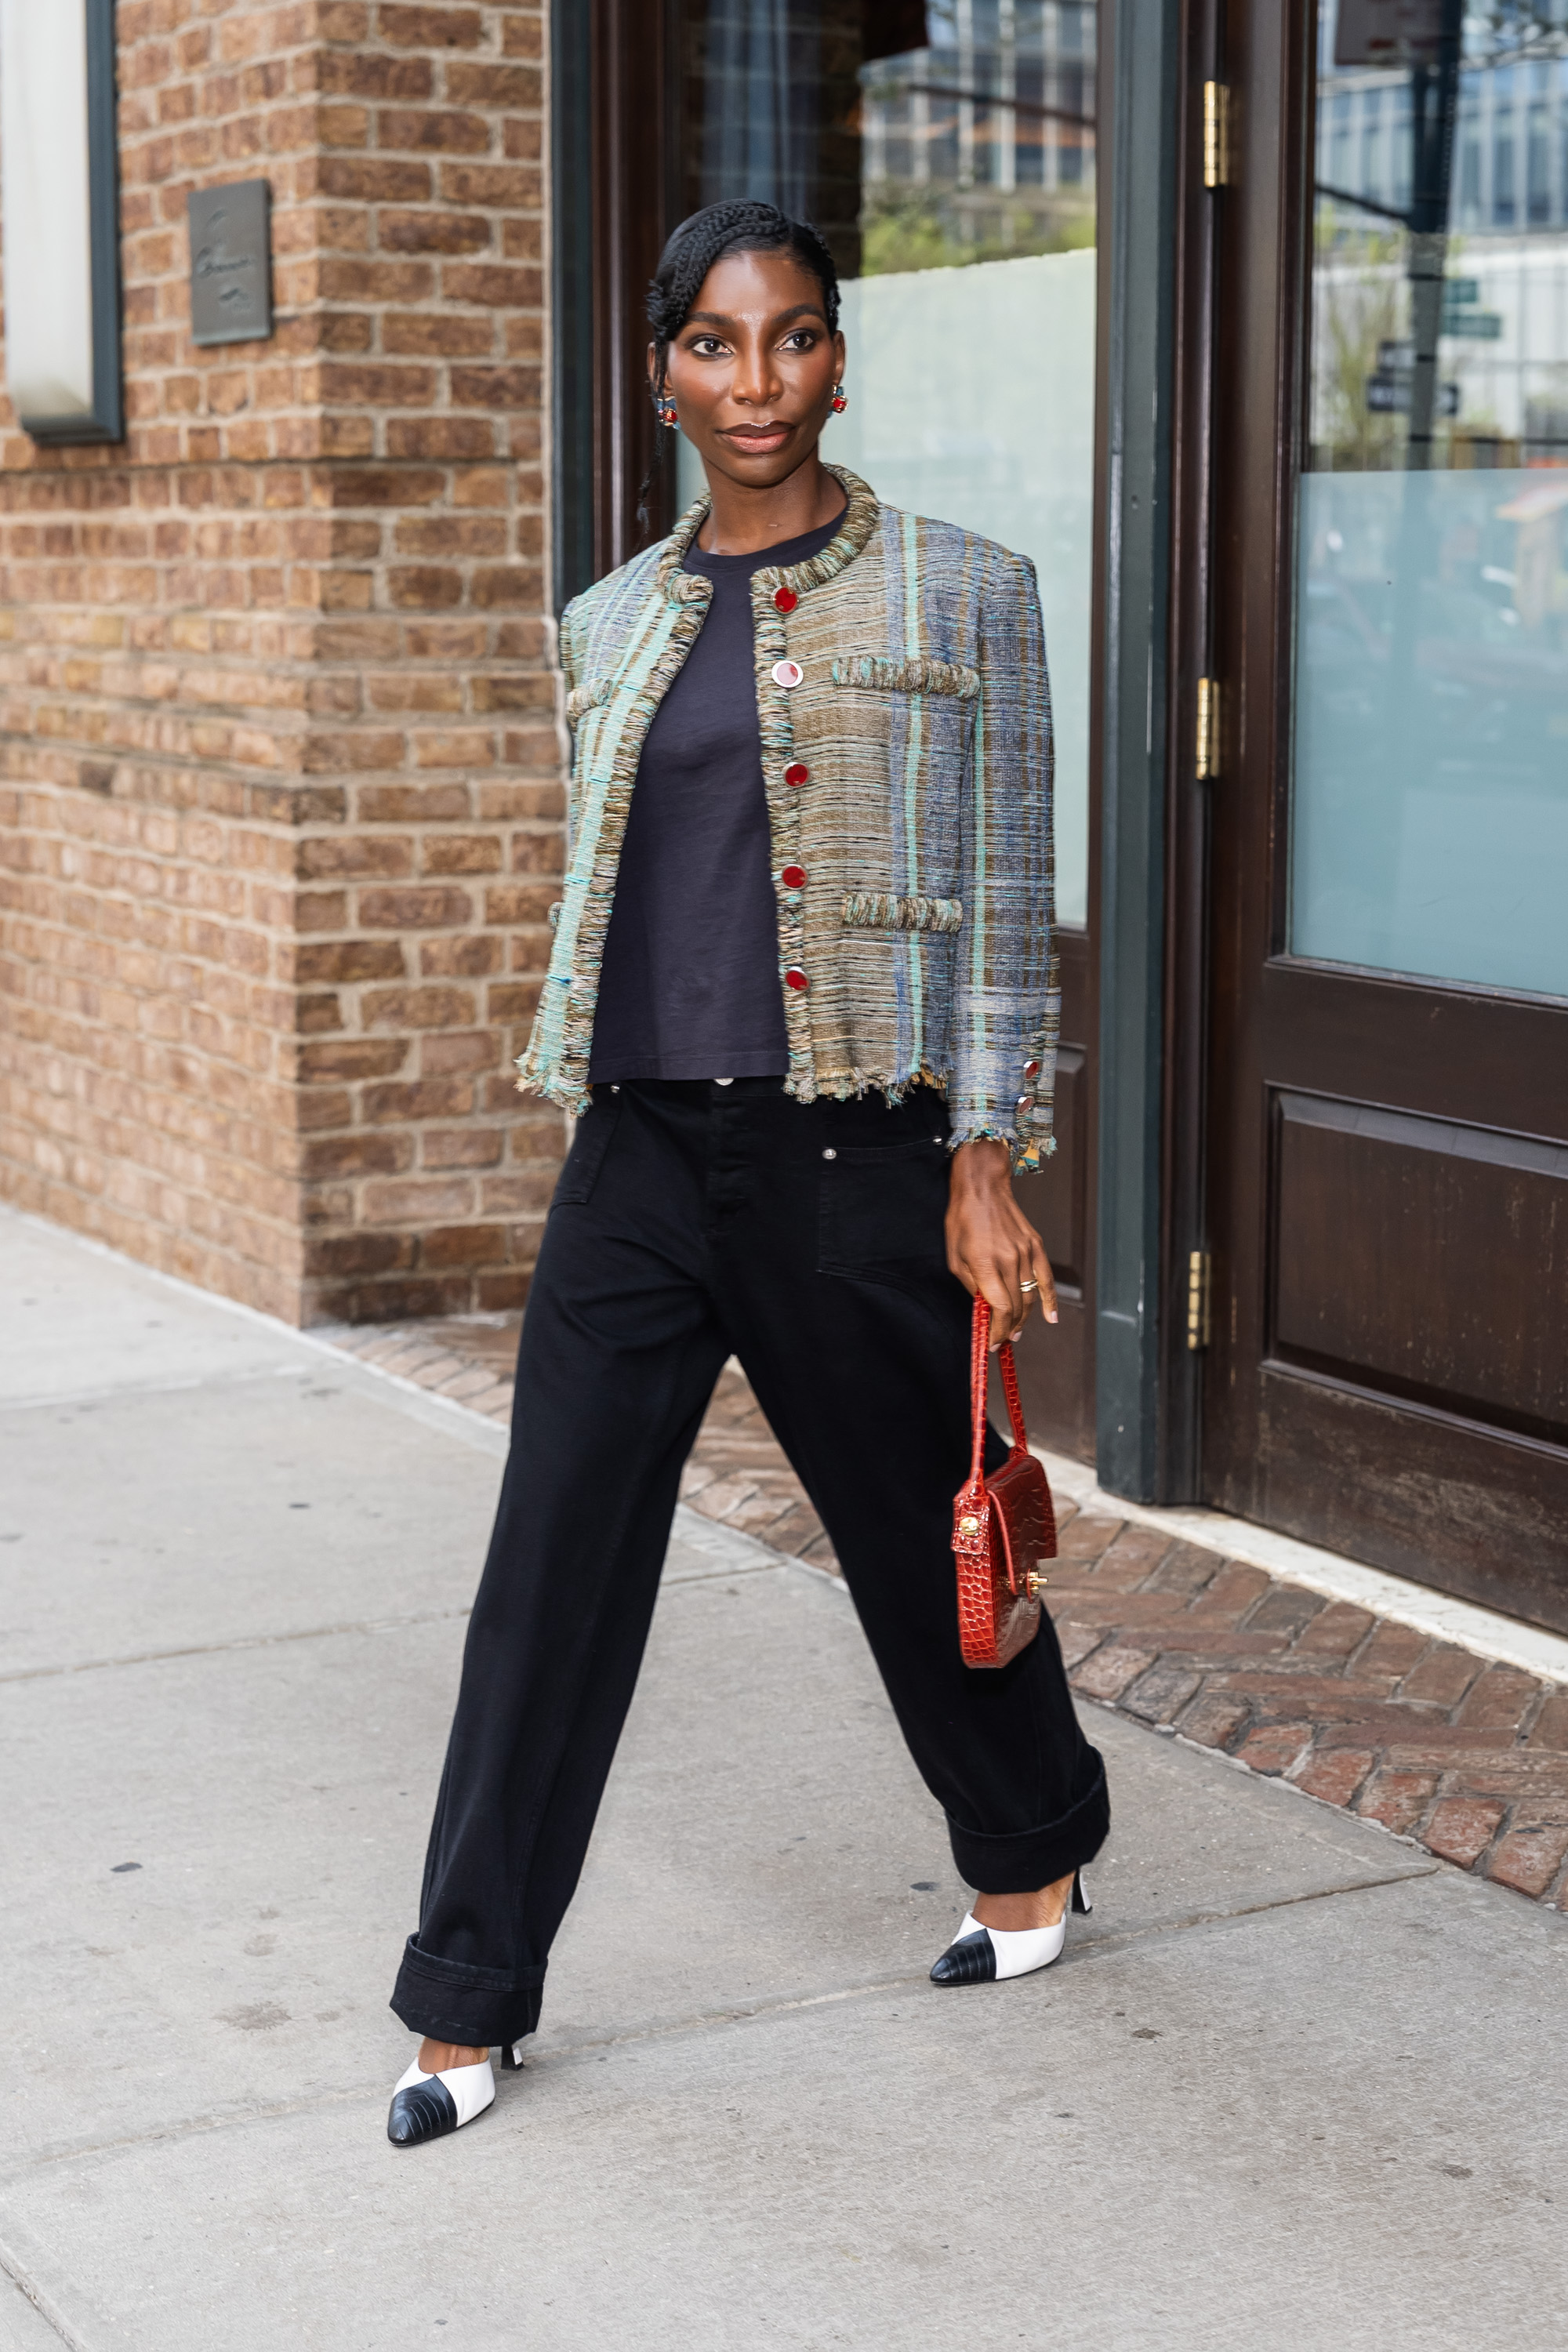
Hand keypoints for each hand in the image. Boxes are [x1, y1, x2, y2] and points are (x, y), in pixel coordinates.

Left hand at [945, 1140, 1057, 1347]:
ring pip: (1029, 1297)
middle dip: (1008, 1329)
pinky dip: (1050, 1300)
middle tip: (1002, 1340)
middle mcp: (1009, 1261)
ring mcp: (1025, 1253)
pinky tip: (1050, 1317)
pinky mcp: (1035, 1246)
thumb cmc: (963, 1221)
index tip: (991, 1343)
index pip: (998, 1309)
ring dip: (1023, 1319)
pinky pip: (1046, 1279)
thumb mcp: (955, 1257)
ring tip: (1016, 1332)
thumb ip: (971, 1285)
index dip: (996, 1331)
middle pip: (1015, 1307)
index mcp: (986, 1264)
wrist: (982, 1188)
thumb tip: (984, 1307)